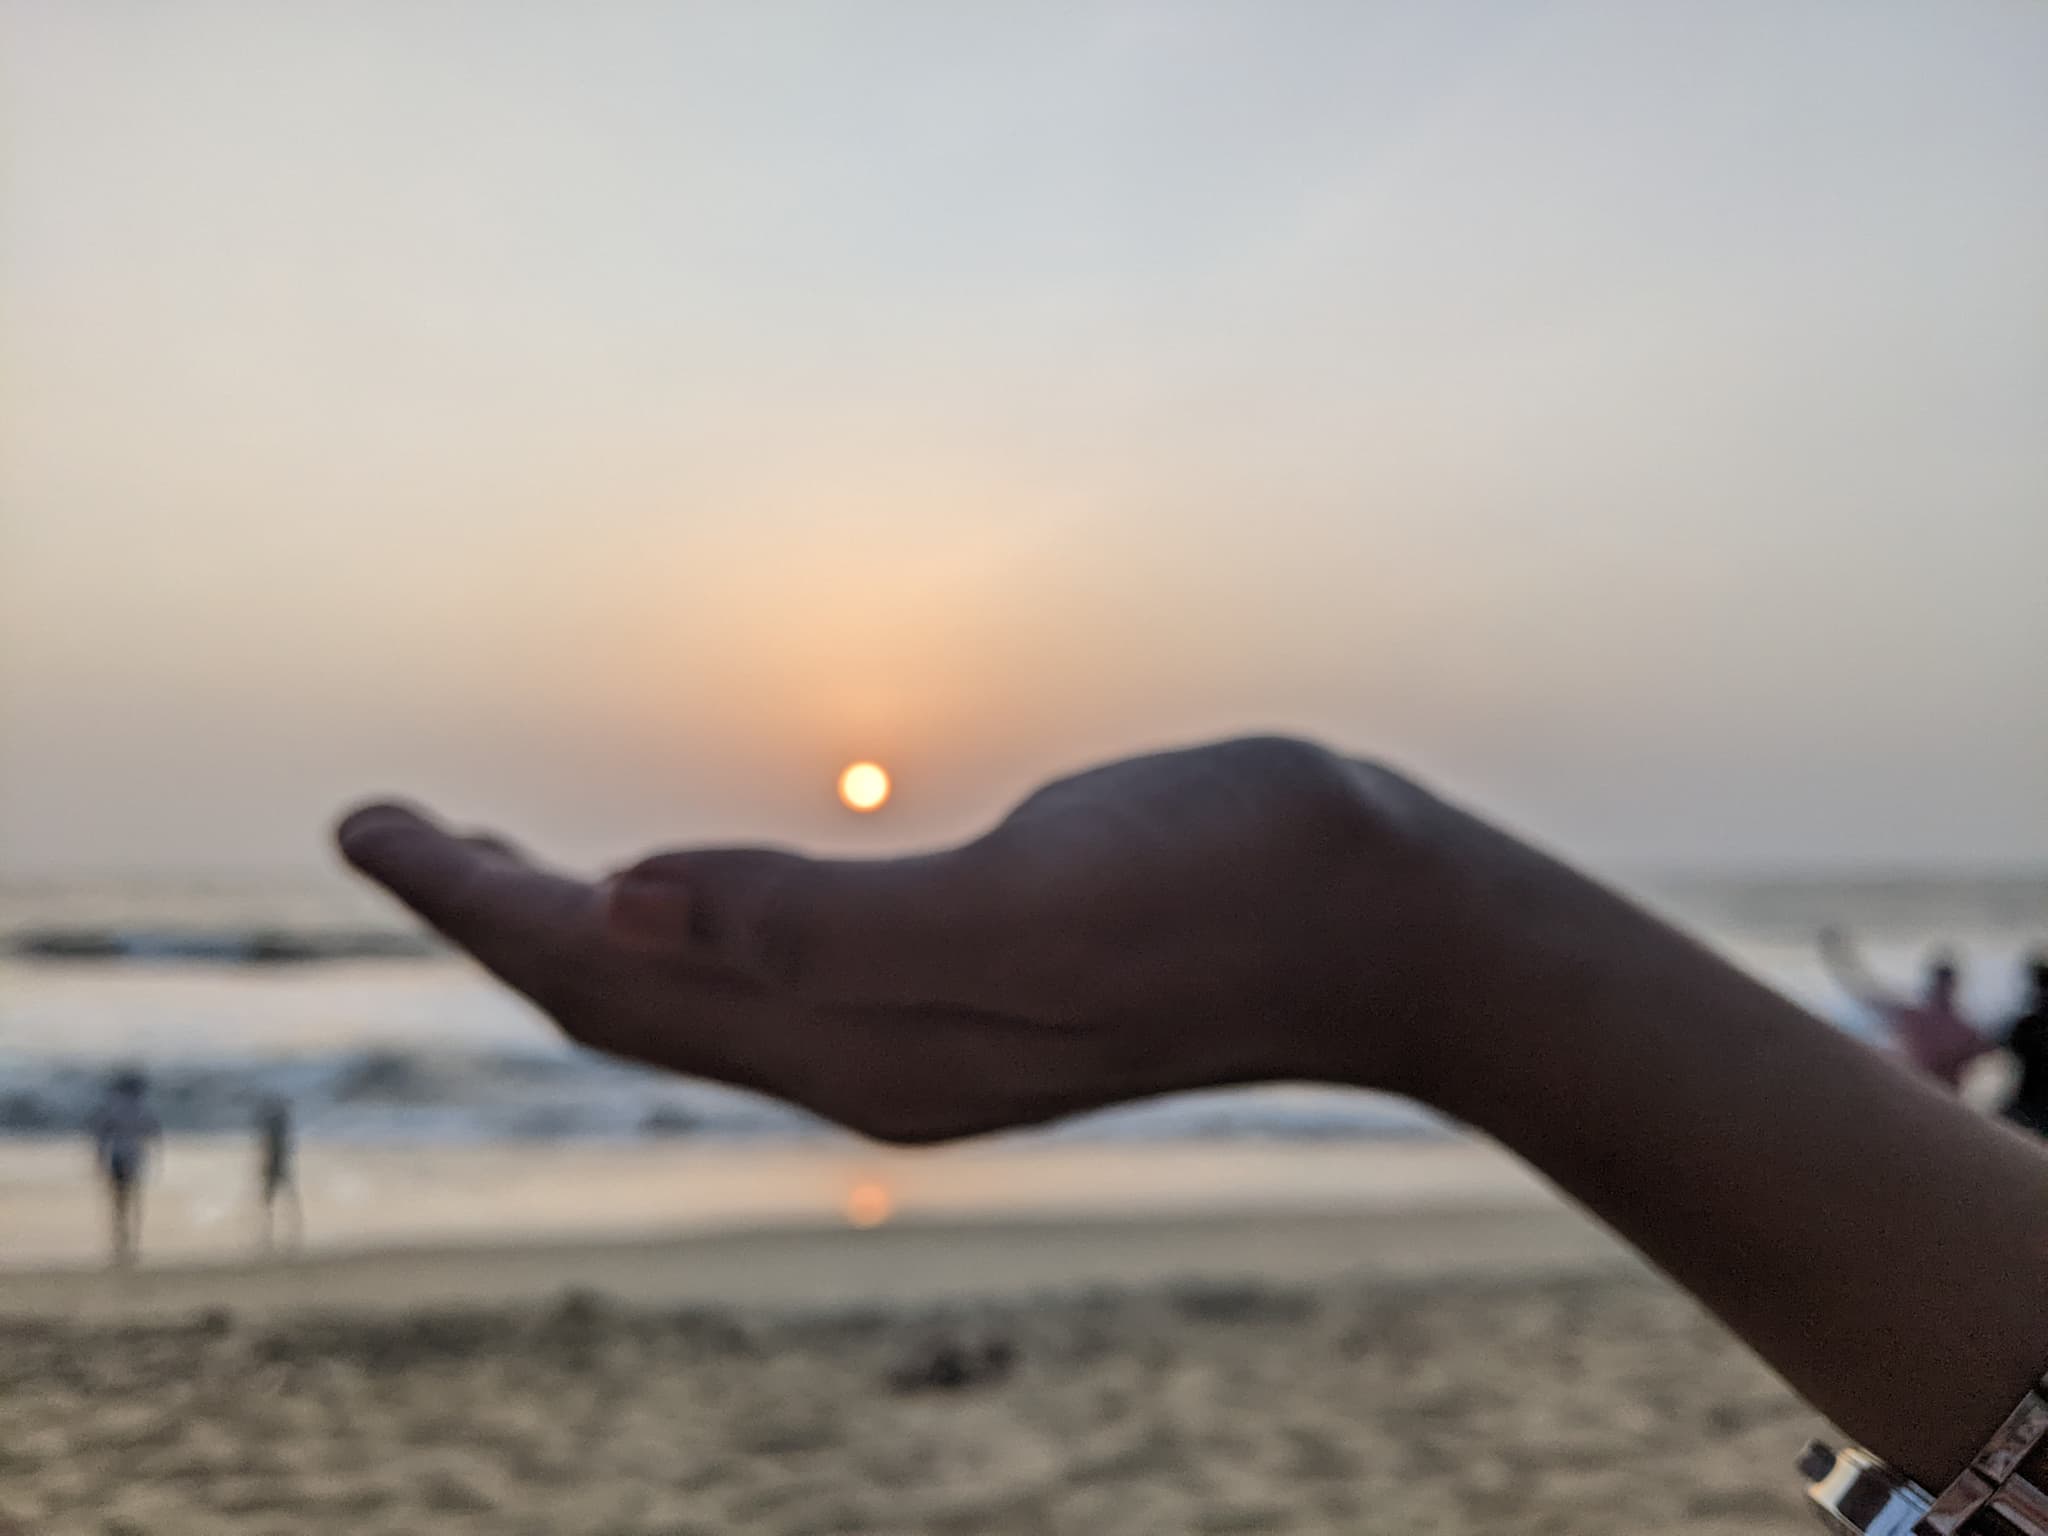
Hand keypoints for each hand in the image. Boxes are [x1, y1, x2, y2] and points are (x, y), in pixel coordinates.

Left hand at [337, 737, 1456, 1141]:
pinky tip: (677, 881)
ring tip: (491, 863)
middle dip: (497, 914)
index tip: (367, 823)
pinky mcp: (967, 987)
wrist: (1383, 928)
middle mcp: (870, 1059)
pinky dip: (683, 923)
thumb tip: (626, 898)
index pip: (610, 978)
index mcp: (866, 1043)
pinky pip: (771, 971)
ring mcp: (919, 1033)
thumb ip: (826, 920)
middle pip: (627, 997)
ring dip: (577, 924)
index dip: (476, 904)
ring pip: (691, 991)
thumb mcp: (1033, 890)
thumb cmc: (1228, 883)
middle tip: (385, 825)